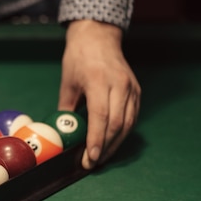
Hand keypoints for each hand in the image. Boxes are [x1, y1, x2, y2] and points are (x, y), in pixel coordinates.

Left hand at [58, 19, 140, 169]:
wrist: (99, 36)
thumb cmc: (79, 58)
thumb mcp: (67, 82)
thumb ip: (66, 109)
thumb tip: (63, 134)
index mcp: (99, 80)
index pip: (101, 116)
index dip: (96, 140)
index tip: (90, 157)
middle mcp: (119, 85)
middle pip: (116, 124)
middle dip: (105, 148)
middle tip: (92, 163)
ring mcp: (131, 88)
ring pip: (127, 124)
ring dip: (115, 144)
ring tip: (101, 158)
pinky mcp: (137, 91)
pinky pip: (132, 117)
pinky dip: (122, 133)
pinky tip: (111, 143)